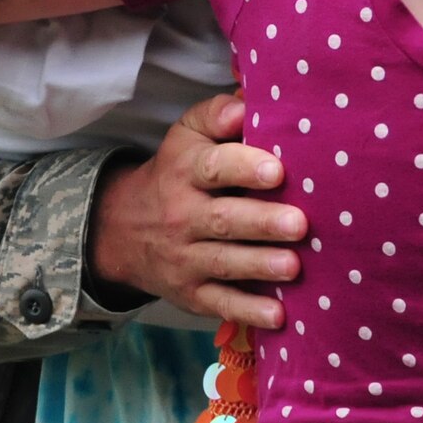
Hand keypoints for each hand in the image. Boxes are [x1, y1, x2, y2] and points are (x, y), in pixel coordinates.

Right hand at [86, 92, 305, 329]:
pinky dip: (247, 311)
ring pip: (223, 263)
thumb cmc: (177, 172)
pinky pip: (219, 304)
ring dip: (260, 265)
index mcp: (185, 171)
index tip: (276, 171)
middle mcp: (182, 216)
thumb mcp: (187, 135)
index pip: (213, 168)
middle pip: (223, 219)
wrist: (124, 228)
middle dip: (261, 222)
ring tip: (294, 266)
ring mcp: (185, 258)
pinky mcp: (191, 293)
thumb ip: (216, 114)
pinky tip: (278, 315)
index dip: (243, 168)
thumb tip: (246, 107)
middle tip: (299, 223)